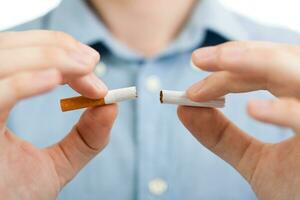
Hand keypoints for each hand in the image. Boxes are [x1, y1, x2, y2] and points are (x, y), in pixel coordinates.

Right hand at [0, 31, 116, 198]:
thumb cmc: (17, 195)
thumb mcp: (57, 164)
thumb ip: (86, 138)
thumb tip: (112, 105)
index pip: (22, 56)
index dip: (57, 50)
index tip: (92, 67)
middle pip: (9, 48)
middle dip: (55, 48)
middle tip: (91, 62)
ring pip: (2, 61)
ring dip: (48, 57)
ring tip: (84, 68)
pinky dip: (25, 82)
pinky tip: (54, 80)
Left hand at [178, 41, 299, 199]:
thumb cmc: (296, 190)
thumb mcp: (255, 161)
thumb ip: (221, 136)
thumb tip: (183, 108)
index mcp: (299, 102)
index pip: (265, 74)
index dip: (229, 72)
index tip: (194, 85)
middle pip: (282, 62)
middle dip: (240, 57)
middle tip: (198, 59)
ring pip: (297, 73)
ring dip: (258, 61)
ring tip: (221, 60)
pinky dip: (284, 111)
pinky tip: (253, 110)